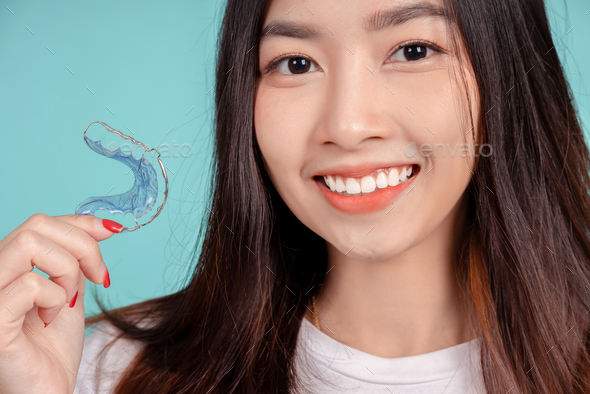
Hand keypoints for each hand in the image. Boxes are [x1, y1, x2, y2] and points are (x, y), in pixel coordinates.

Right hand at [0, 213, 120, 393]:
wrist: (45, 392)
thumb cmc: (52, 349)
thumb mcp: (71, 292)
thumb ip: (76, 260)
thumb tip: (102, 227)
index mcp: (8, 265)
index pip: (40, 222)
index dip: (80, 222)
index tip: (112, 231)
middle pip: (37, 225)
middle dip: (82, 245)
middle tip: (99, 277)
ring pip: (30, 244)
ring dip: (66, 270)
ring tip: (67, 301)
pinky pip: (30, 284)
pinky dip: (55, 298)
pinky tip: (50, 319)